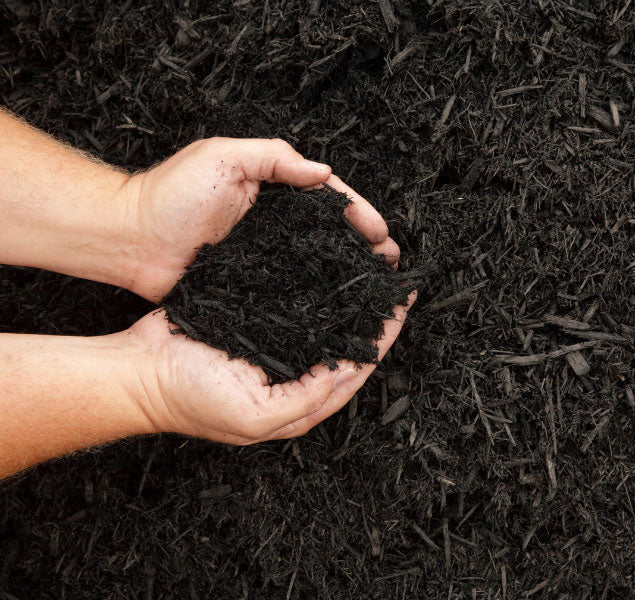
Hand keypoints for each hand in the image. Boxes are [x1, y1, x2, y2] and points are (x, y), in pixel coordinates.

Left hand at [121, 137, 401, 301]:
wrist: (128, 241)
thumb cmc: (169, 194)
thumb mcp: (223, 157)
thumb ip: (274, 158)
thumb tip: (324, 173)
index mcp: (271, 188)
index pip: (326, 197)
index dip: (358, 212)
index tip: (380, 232)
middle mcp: (273, 222)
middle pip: (330, 231)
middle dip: (364, 244)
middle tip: (390, 263)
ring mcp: (264, 254)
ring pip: (316, 261)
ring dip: (348, 271)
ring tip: (376, 286)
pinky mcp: (250, 282)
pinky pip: (291, 286)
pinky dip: (316, 294)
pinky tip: (337, 306)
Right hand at [126, 291, 415, 443]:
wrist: (139, 370)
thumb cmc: (188, 399)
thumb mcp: (251, 416)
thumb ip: (301, 402)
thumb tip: (340, 374)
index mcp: (300, 403)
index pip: (356, 370)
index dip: (382, 339)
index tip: (402, 307)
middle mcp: (294, 375)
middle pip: (347, 344)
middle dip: (374, 317)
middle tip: (395, 283)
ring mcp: (276, 348)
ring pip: (325, 323)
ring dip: (348, 301)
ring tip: (370, 272)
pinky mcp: (257, 323)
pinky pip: (296, 308)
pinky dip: (316, 291)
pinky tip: (329, 272)